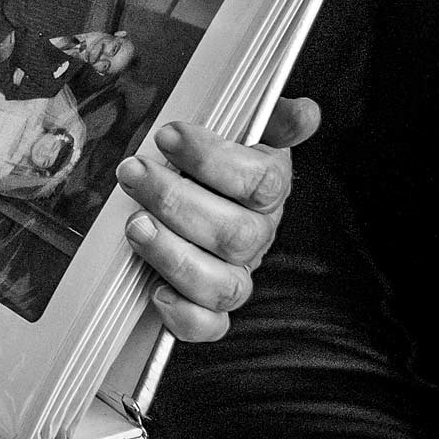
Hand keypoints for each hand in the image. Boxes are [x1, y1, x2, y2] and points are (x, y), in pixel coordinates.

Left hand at [115, 96, 320, 341]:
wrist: (181, 205)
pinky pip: (208, 326)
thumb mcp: (232, 134)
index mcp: (267, 191)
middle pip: (235, 233)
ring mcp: (235, 275)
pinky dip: (185, 315)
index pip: (260, 181)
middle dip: (176, 201)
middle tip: (133, 172)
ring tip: (134, 224)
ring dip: (173, 254)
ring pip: (222, 283)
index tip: (168, 135)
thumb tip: (305, 113)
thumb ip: (267, 121)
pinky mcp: (210, 308)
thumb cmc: (202, 167)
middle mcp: (256, 237)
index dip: (213, 159)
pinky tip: (156, 293)